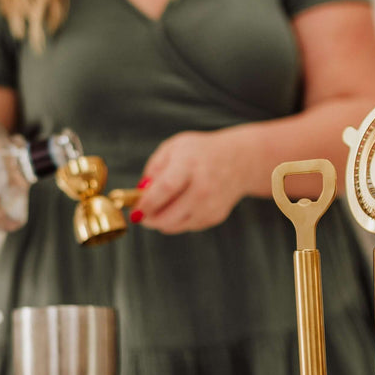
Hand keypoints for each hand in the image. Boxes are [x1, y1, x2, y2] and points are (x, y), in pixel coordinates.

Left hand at [131, 130, 249, 233]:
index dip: (147, 203)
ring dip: (162, 221)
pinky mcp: (215, 216)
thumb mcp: (174, 148)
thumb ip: (154, 168)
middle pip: (169, 215)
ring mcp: (211, 205)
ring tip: (160, 207)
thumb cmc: (201, 153)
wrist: (239, 161)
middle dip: (149, 219)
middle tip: (140, 215)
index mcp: (190, 164)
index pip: (165, 188)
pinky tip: (181, 205)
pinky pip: (187, 226)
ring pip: (176, 225)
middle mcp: (203, 187)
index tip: (135, 210)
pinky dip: (178, 220)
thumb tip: (140, 192)